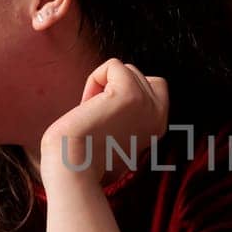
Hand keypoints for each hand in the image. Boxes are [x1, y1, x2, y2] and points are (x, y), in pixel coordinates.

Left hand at [41, 60, 168, 178]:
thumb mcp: (119, 133)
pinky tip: (88, 106)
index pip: (155, 85)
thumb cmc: (85, 154)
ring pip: (125, 68)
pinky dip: (94, 80)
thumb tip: (123, 84)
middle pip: (137, 74)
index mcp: (159, 125)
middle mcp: (159, 115)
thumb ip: (130, 113)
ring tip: (93, 114)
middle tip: (98, 116)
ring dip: (102, 85)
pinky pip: (113, 65)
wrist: (71, 166)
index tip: (109, 118)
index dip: (126, 92)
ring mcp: (147, 104)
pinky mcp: (130, 95)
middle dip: (113, 87)